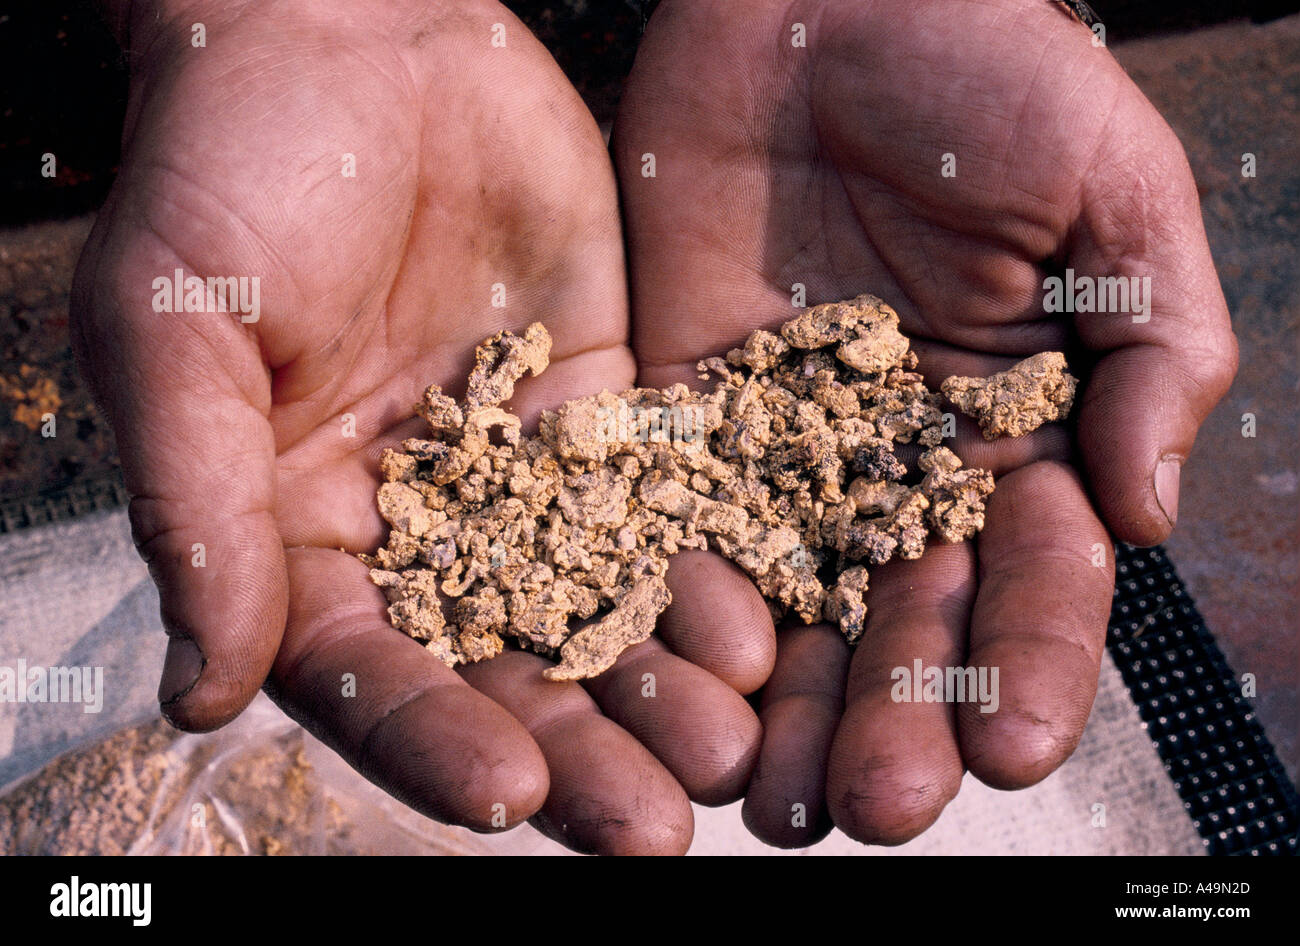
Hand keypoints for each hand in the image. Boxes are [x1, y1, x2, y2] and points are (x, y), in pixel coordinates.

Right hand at [72, 0, 758, 853]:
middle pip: (501, 668)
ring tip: (730, 756)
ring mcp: (524, 470)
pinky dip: (706, 571)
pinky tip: (762, 628)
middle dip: (576, 751)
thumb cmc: (229, 170)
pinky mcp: (607, 406)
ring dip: (659, 687)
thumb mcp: (180, 333)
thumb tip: (199, 696)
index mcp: (302, 533)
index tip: (508, 797)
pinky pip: (663, 504)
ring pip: (597, 605)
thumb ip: (198, 512)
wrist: (357, 35)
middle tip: (654, 828)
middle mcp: (422, 525)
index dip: (434, 739)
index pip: (369, 673)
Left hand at [614, 0, 1235, 845]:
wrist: (824, 0)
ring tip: (771, 795)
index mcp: (1016, 433)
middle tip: (878, 805)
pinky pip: (680, 521)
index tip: (1012, 745)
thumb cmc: (989, 76)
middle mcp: (899, 466)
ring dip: (782, 703)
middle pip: (901, 620)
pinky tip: (677, 675)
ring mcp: (785, 450)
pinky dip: (680, 598)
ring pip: (789, 602)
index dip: (1028, 662)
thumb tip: (1145, 515)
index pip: (1032, 578)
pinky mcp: (685, 414)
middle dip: (896, 714)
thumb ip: (1150, 353)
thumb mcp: (1112, 197)